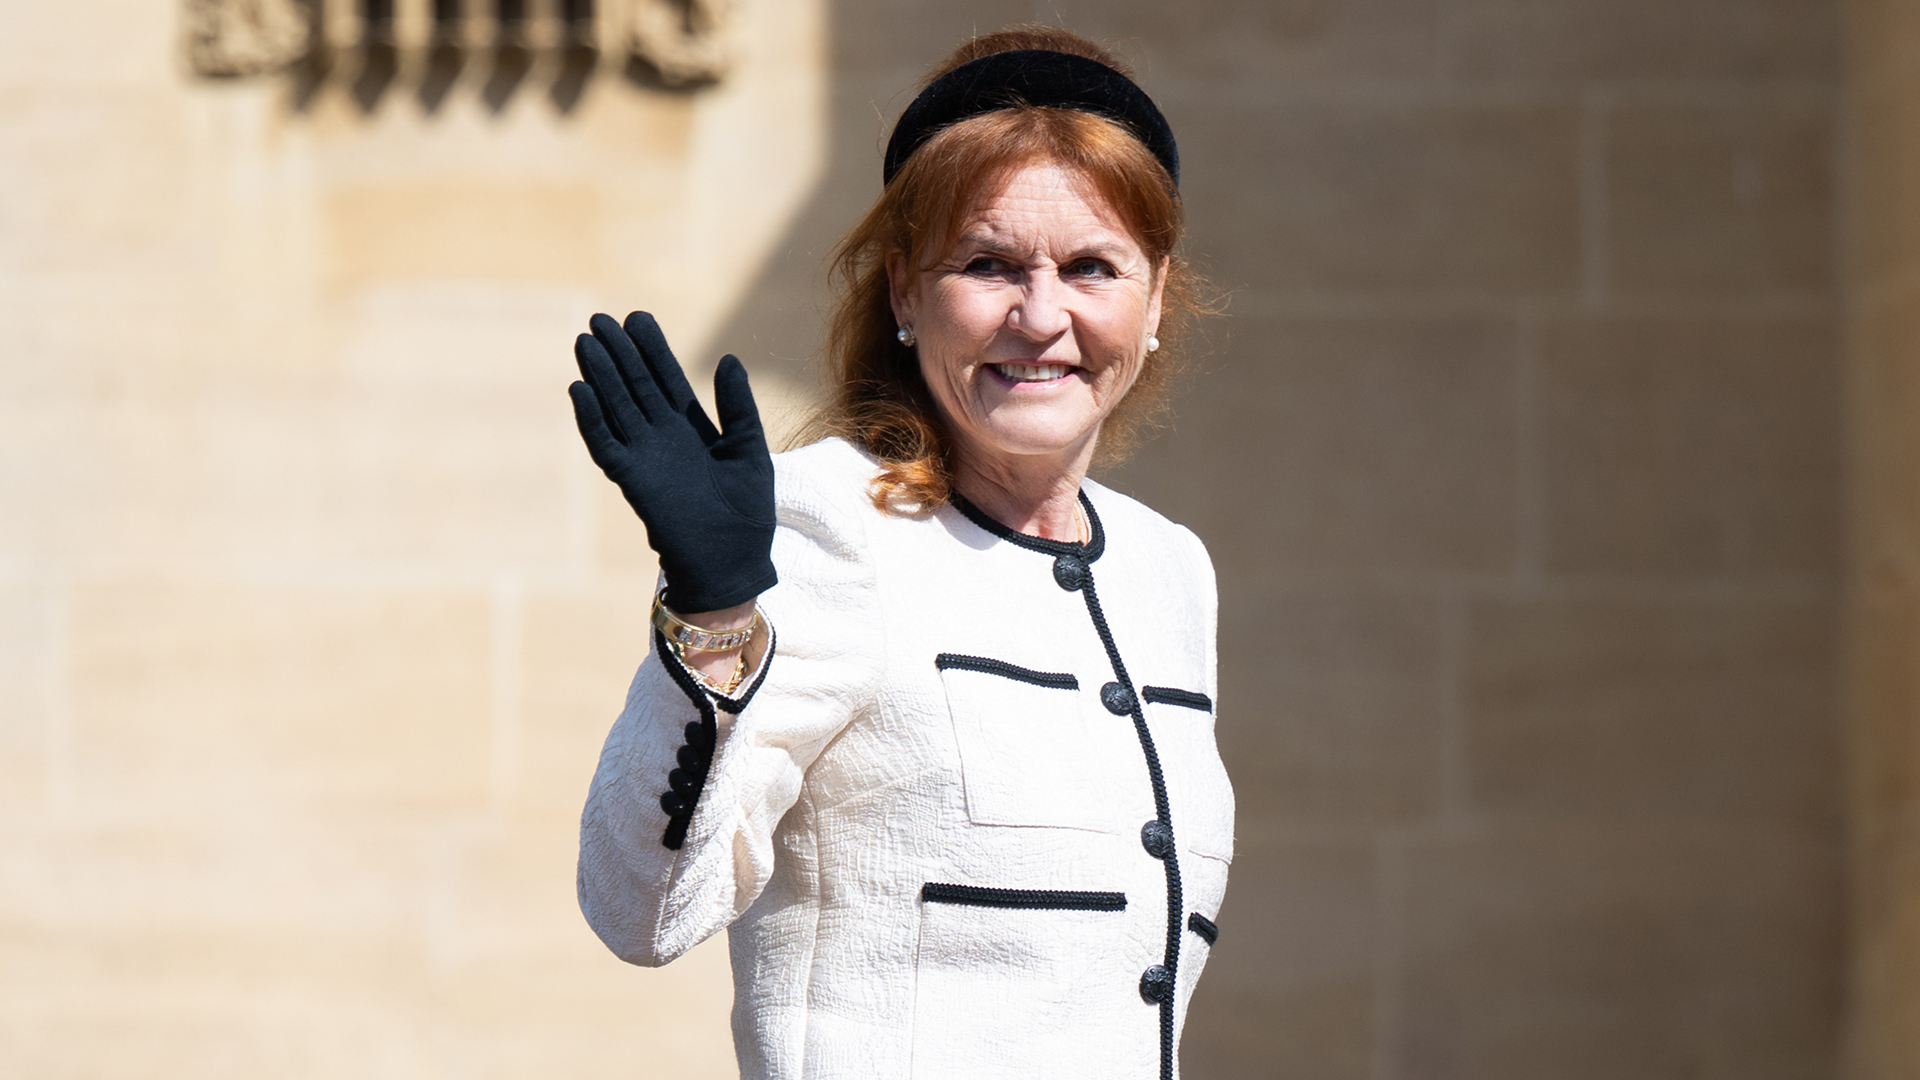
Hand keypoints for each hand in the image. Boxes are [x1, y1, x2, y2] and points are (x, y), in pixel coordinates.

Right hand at [569, 311, 777, 612]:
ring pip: (615, 406)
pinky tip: (579, 389)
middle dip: (619, 353)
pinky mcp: (631, 480)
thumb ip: (739, 407)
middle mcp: (663, 438)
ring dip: (600, 375)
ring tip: (586, 341)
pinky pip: (604, 444)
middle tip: (599, 319)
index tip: (637, 317)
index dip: (651, 349)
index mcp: (692, 429)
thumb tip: (729, 359)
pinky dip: (591, 418)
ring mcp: (644, 457)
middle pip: (634, 386)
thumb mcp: (751, 450)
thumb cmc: (747, 513)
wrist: (732, 563)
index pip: (665, 379)